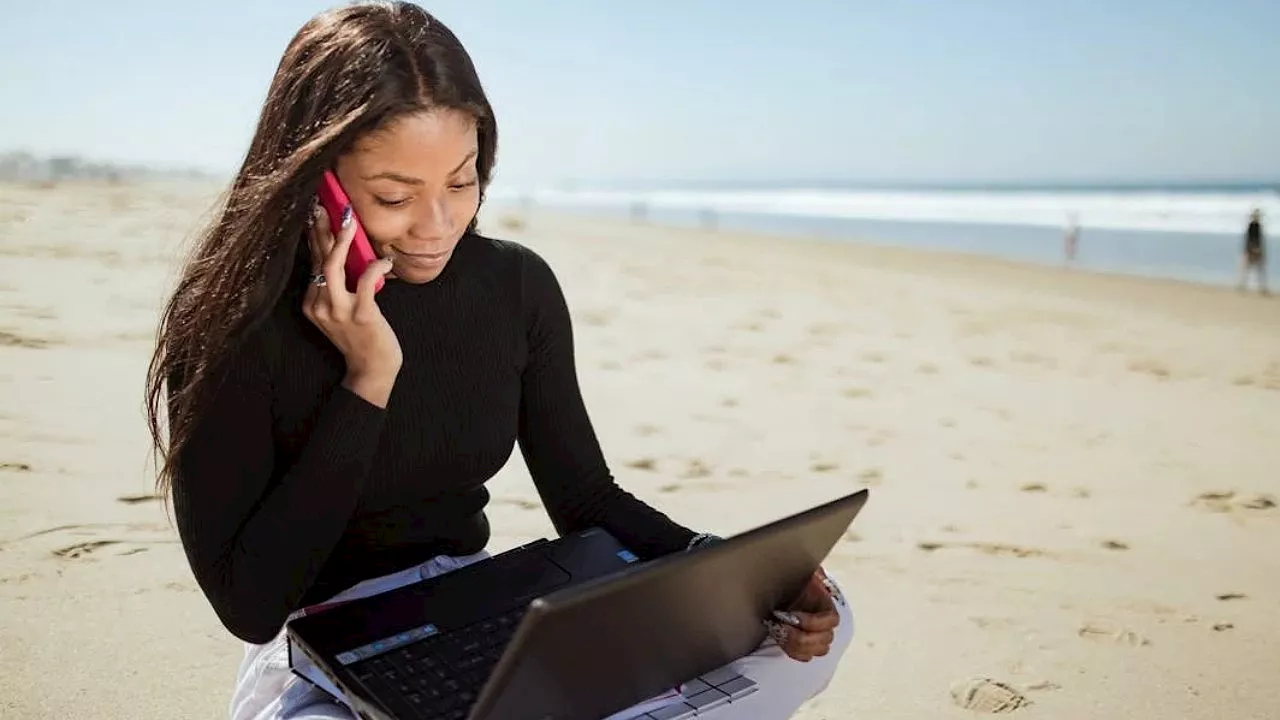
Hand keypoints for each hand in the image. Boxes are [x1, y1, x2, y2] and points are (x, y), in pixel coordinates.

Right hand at [303, 199, 400, 406]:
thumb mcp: (343, 309)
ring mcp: (338, 310)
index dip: (315, 235)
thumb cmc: (361, 337)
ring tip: (348, 219)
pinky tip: (386, 260)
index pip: (312, 261)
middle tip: (323, 203)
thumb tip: (346, 251)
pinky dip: (376, 267)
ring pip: (333, 266)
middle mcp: (319, 304)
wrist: (371, 370)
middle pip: (318, 258)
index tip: (316, 211)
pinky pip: (366, 281)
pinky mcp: (361, 315)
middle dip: (321, 228)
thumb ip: (341, 284)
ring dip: (341, 240)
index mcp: (312, 301)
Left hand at [764, 568, 839, 661]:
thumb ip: (812, 572)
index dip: (813, 622)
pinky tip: (780, 638)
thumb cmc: (787, 580)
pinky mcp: (804, 646)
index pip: (831, 620)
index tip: (792, 617)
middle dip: (802, 637)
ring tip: (779, 632)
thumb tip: (817, 571)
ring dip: (798, 646)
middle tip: (781, 627)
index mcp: (825, 604)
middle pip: (825, 640)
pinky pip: (806, 657)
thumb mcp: (799, 573)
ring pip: (818, 651)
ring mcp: (815, 635)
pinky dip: (794, 652)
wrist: (772, 589)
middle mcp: (824, 622)